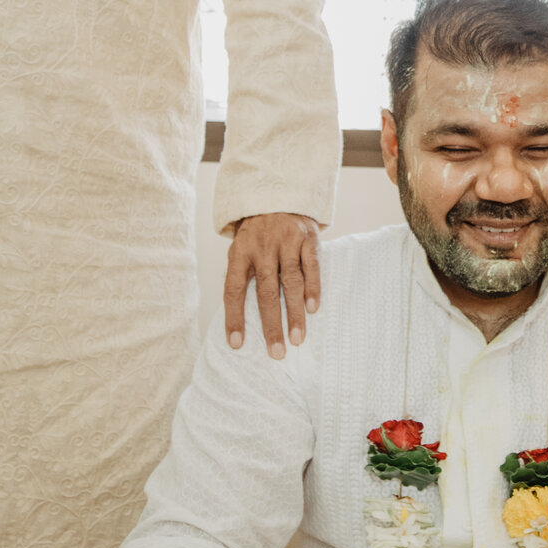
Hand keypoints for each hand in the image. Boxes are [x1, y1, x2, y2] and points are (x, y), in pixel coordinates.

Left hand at [226, 212, 321, 358]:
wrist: (278, 195)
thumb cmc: (257, 235)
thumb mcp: (242, 250)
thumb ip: (242, 278)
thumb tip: (237, 320)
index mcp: (240, 253)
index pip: (234, 290)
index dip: (234, 318)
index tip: (237, 344)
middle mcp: (262, 247)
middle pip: (265, 292)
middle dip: (271, 325)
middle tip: (276, 352)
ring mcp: (286, 241)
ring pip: (290, 283)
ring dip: (294, 313)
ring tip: (297, 339)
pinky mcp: (308, 237)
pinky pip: (311, 267)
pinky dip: (313, 289)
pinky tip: (313, 309)